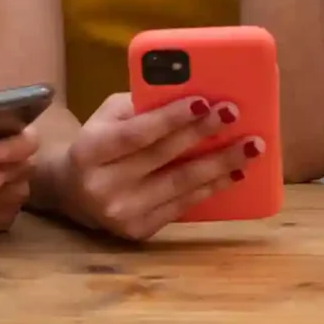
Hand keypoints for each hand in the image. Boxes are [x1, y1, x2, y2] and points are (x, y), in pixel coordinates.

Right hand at [42, 90, 264, 241]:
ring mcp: (121, 213)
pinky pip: (184, 206)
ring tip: (251, 145)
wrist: (72, 191)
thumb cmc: (100, 142)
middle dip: (203, 134)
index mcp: (89, 150)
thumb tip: (193, 92)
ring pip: (181, 185)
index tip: (205, 101)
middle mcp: (103, 186)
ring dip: (221, 164)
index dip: (172, 118)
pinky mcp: (139, 231)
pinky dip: (213, 187)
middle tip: (235, 114)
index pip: (137, 133)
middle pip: (164, 157)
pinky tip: (236, 172)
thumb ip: (142, 104)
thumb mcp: (108, 116)